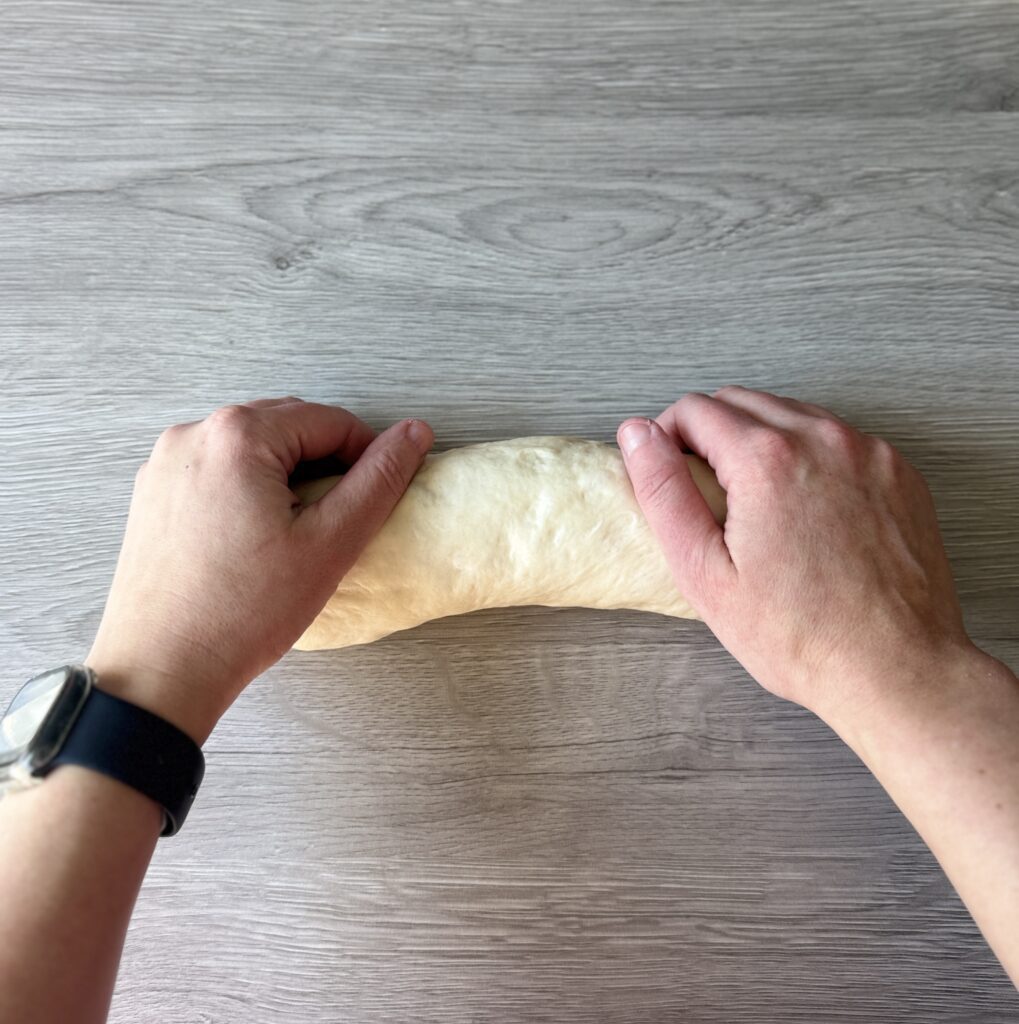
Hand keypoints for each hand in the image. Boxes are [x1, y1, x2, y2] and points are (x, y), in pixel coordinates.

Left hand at [87, 398, 432, 742]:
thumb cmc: (242, 612)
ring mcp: (166, 463)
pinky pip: (217, 470)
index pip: (330, 421)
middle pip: (289, 427)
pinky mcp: (154, 493)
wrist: (161, 669)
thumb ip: (379, 479)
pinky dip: (248, 489)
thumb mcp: (331, 542)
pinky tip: (256, 538)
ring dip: (286, 476)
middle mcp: (194, 434)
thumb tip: (414, 435)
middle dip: (324, 463)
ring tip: (296, 533)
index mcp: (238, 435)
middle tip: (337, 520)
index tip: (373, 500)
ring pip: (253, 448)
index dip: (367, 457)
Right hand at [617, 386, 972, 724]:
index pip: (694, 409)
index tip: (672, 474)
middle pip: (741, 400)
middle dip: (710, 433)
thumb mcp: (704, 573)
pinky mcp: (897, 470)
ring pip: (790, 413)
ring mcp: (868, 451)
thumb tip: (637, 434)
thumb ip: (663, 492)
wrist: (896, 669)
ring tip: (755, 503)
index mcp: (767, 460)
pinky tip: (804, 508)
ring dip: (760, 440)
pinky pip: (837, 437)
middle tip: (707, 492)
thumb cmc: (801, 635)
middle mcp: (822, 439)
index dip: (667, 438)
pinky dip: (809, 456)